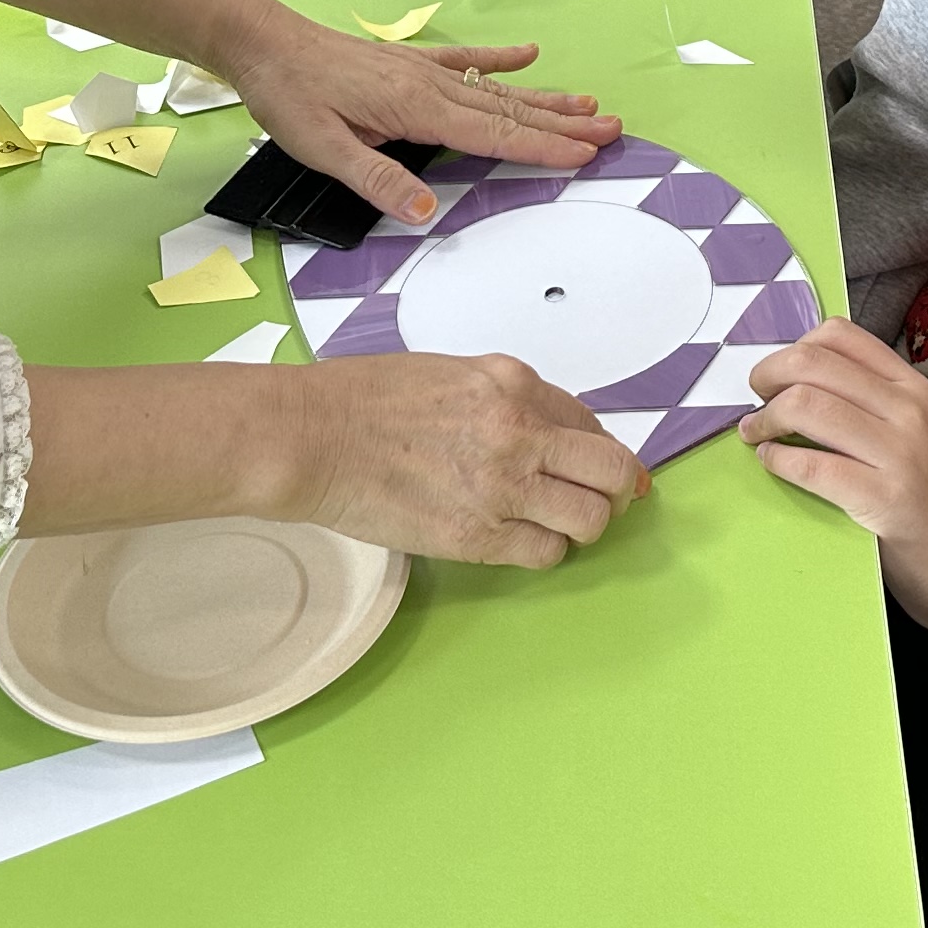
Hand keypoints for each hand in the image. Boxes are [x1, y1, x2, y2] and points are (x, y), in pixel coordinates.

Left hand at [214, 10, 618, 227]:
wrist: (263, 42)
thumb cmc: (289, 96)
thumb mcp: (323, 149)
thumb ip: (377, 180)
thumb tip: (426, 212)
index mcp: (415, 110)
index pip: (492, 135)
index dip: (542, 147)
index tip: (585, 155)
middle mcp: (429, 86)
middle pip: (510, 110)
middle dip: (563, 124)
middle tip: (612, 129)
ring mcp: (422, 71)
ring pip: (497, 89)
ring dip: (545, 99)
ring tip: (589, 104)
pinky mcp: (408, 63)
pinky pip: (466, 61)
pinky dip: (500, 60)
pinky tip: (528, 55)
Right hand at [277, 351, 649, 568]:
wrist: (313, 436)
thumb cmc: (362, 401)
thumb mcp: (450, 375)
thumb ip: (502, 399)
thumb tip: (544, 431)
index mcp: (512, 382)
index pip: (588, 422)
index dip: (597, 450)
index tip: (599, 468)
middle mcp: (520, 430)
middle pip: (611, 470)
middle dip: (615, 489)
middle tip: (600, 500)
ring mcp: (503, 486)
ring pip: (589, 519)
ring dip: (580, 524)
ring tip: (553, 524)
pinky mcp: (478, 536)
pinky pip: (545, 553)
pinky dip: (541, 549)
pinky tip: (515, 539)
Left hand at [743, 323, 927, 666]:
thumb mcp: (916, 437)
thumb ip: (872, 408)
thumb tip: (797, 387)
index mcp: (913, 388)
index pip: (840, 335)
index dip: (793, 348)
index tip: (776, 376)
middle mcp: (908, 410)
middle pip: (813, 363)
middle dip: (768, 377)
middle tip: (755, 402)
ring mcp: (900, 454)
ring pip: (806, 405)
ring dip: (765, 419)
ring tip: (755, 435)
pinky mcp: (886, 499)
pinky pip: (813, 465)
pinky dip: (779, 460)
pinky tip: (773, 464)